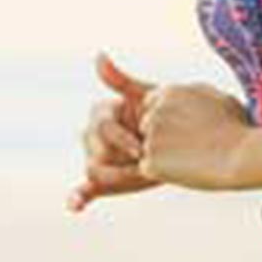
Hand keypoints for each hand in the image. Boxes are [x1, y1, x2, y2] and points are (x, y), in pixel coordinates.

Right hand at [67, 51, 164, 212]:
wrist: (185, 145)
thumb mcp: (149, 99)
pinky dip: (77, 197)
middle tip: (145, 161)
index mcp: (100, 113)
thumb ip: (121, 80)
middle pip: (97, 152)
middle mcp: (91, 136)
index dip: (122, 139)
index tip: (142, 149)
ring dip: (115, 177)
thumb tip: (98, 55)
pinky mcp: (102, 183)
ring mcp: (96, 160)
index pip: (101, 128)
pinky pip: (84, 190)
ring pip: (94, 172)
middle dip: (121, 157)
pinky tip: (75, 205)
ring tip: (139, 176)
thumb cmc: (167, 118)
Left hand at [136, 81, 252, 190]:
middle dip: (161, 136)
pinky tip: (186, 170)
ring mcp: (150, 137)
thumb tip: (186, 93)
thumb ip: (193, 93)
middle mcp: (154, 112)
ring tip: (192, 158)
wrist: (241, 156)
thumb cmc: (236, 128)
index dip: (165, 118)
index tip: (182, 129)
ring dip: (163, 155)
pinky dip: (163, 172)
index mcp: (169, 93)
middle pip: (145, 126)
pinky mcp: (151, 162)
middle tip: (189, 146)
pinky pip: (148, 168)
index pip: (150, 104)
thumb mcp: (217, 97)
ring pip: (148, 148)